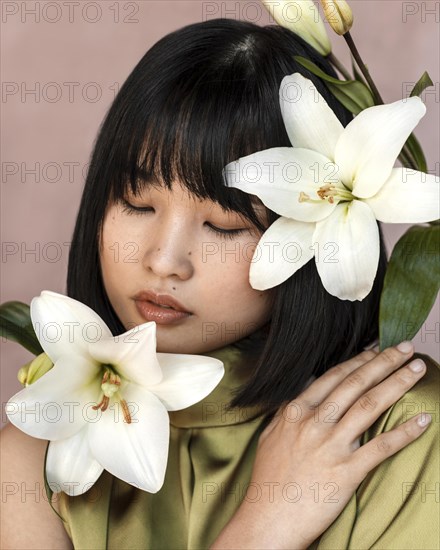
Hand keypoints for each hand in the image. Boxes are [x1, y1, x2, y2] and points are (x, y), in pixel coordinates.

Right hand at [211, 342, 430, 548]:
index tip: (377, 348)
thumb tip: (307, 387)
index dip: (360, 359)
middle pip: (356, 384)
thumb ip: (290, 410)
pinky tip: (423, 420)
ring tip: (417, 369)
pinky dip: (405, 432)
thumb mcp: (272, 434)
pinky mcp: (347, 472)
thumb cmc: (269, 478)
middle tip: (405, 348)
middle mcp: (315, 422)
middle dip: (384, 362)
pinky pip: (381, 447)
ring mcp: (331, 446)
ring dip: (397, 383)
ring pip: (370, 406)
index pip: (334, 376)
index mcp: (296, 411)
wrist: (268, 518)